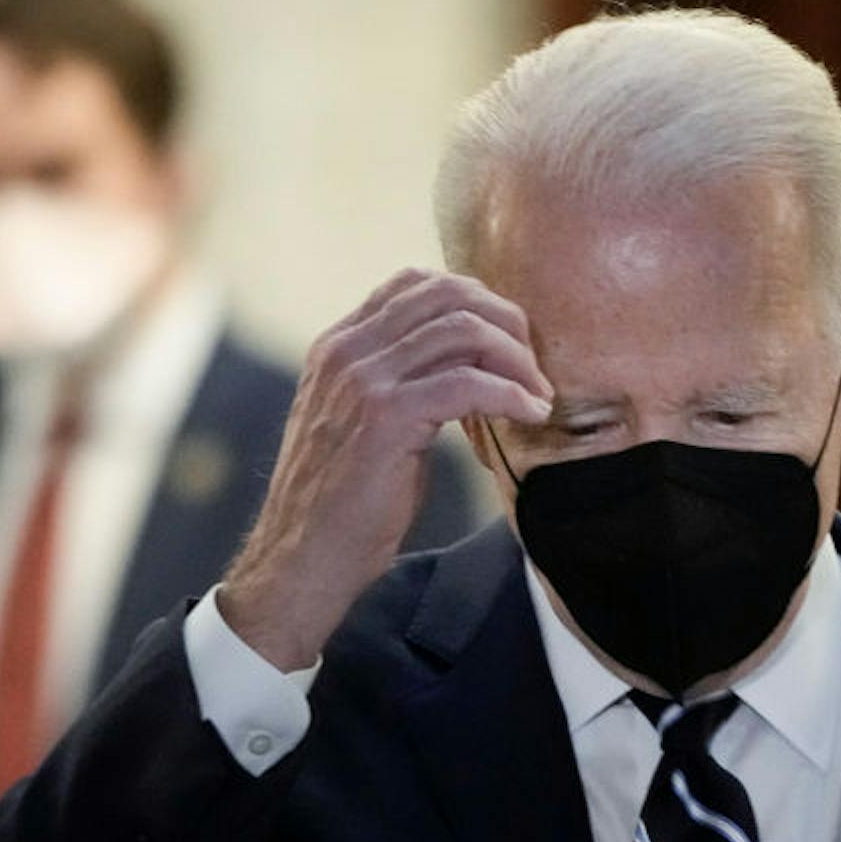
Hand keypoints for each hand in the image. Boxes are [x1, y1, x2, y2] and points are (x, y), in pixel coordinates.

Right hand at [219, 268, 552, 670]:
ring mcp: (362, 380)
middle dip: (505, 322)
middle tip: (533, 366)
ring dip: (516, 358)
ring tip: (537, 393)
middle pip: (447, 293)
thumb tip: (467, 368)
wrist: (303, 558)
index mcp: (339, 346)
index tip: (508, 343)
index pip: (415, 283)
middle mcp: (347, 351)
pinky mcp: (385, 417)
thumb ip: (399, 384)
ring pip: (462, 329)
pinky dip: (511, 393)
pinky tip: (530, 413)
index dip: (475, 302)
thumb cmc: (342, 504)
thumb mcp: (363, 423)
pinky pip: (468, 382)